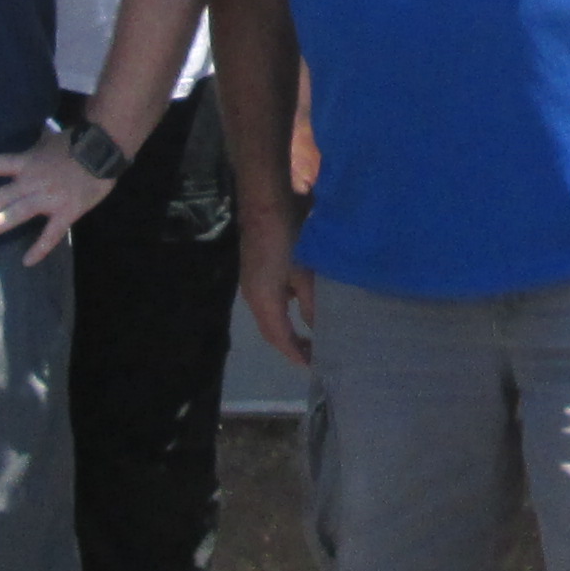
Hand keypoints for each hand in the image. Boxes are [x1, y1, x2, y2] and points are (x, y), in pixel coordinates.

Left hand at [0, 138, 108, 261]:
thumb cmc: (77, 142)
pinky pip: (51, 234)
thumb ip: (35, 145)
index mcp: (27, 162)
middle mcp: (31, 181)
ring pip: (15, 215)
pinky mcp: (66, 212)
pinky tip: (27, 262)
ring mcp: (48, 198)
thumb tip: (28, 139)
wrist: (104, 149)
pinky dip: (39, 249)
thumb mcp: (48, 140)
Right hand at [238, 215, 317, 367]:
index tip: (315, 367)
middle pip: (271, 331)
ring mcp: (252, 284)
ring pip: (270, 318)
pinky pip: (269, 303)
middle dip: (291, 347)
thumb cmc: (289, 238)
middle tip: (314, 356)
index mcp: (264, 301)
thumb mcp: (305, 273)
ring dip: (287, 330)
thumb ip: (311, 303)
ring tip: (310, 338)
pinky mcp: (255, 272)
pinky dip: (284, 312)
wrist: (266, 203)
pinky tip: (301, 306)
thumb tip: (317, 327)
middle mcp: (254, 298)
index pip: (280, 339)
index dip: (297, 354)